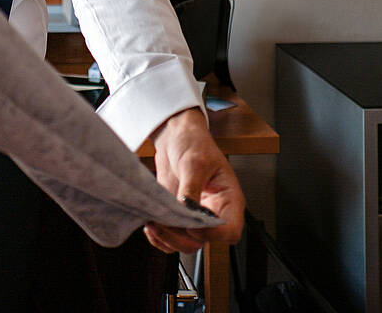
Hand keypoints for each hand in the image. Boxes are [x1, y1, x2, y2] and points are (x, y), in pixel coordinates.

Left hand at [142, 107, 244, 252]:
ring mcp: (195, 217)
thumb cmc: (194, 144)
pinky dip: (159, 237)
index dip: (212, 234)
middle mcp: (213, 213)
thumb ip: (191, 188)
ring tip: (153, 222)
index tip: (193, 225)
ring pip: (185, 244)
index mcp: (228, 200)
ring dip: (167, 238)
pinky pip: (170, 238)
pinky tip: (151, 224)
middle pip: (203, 241)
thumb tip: (185, 210)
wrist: (176, 137)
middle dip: (181, 237)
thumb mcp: (194, 163)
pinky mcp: (178, 216)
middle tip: (164, 222)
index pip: (230, 230)